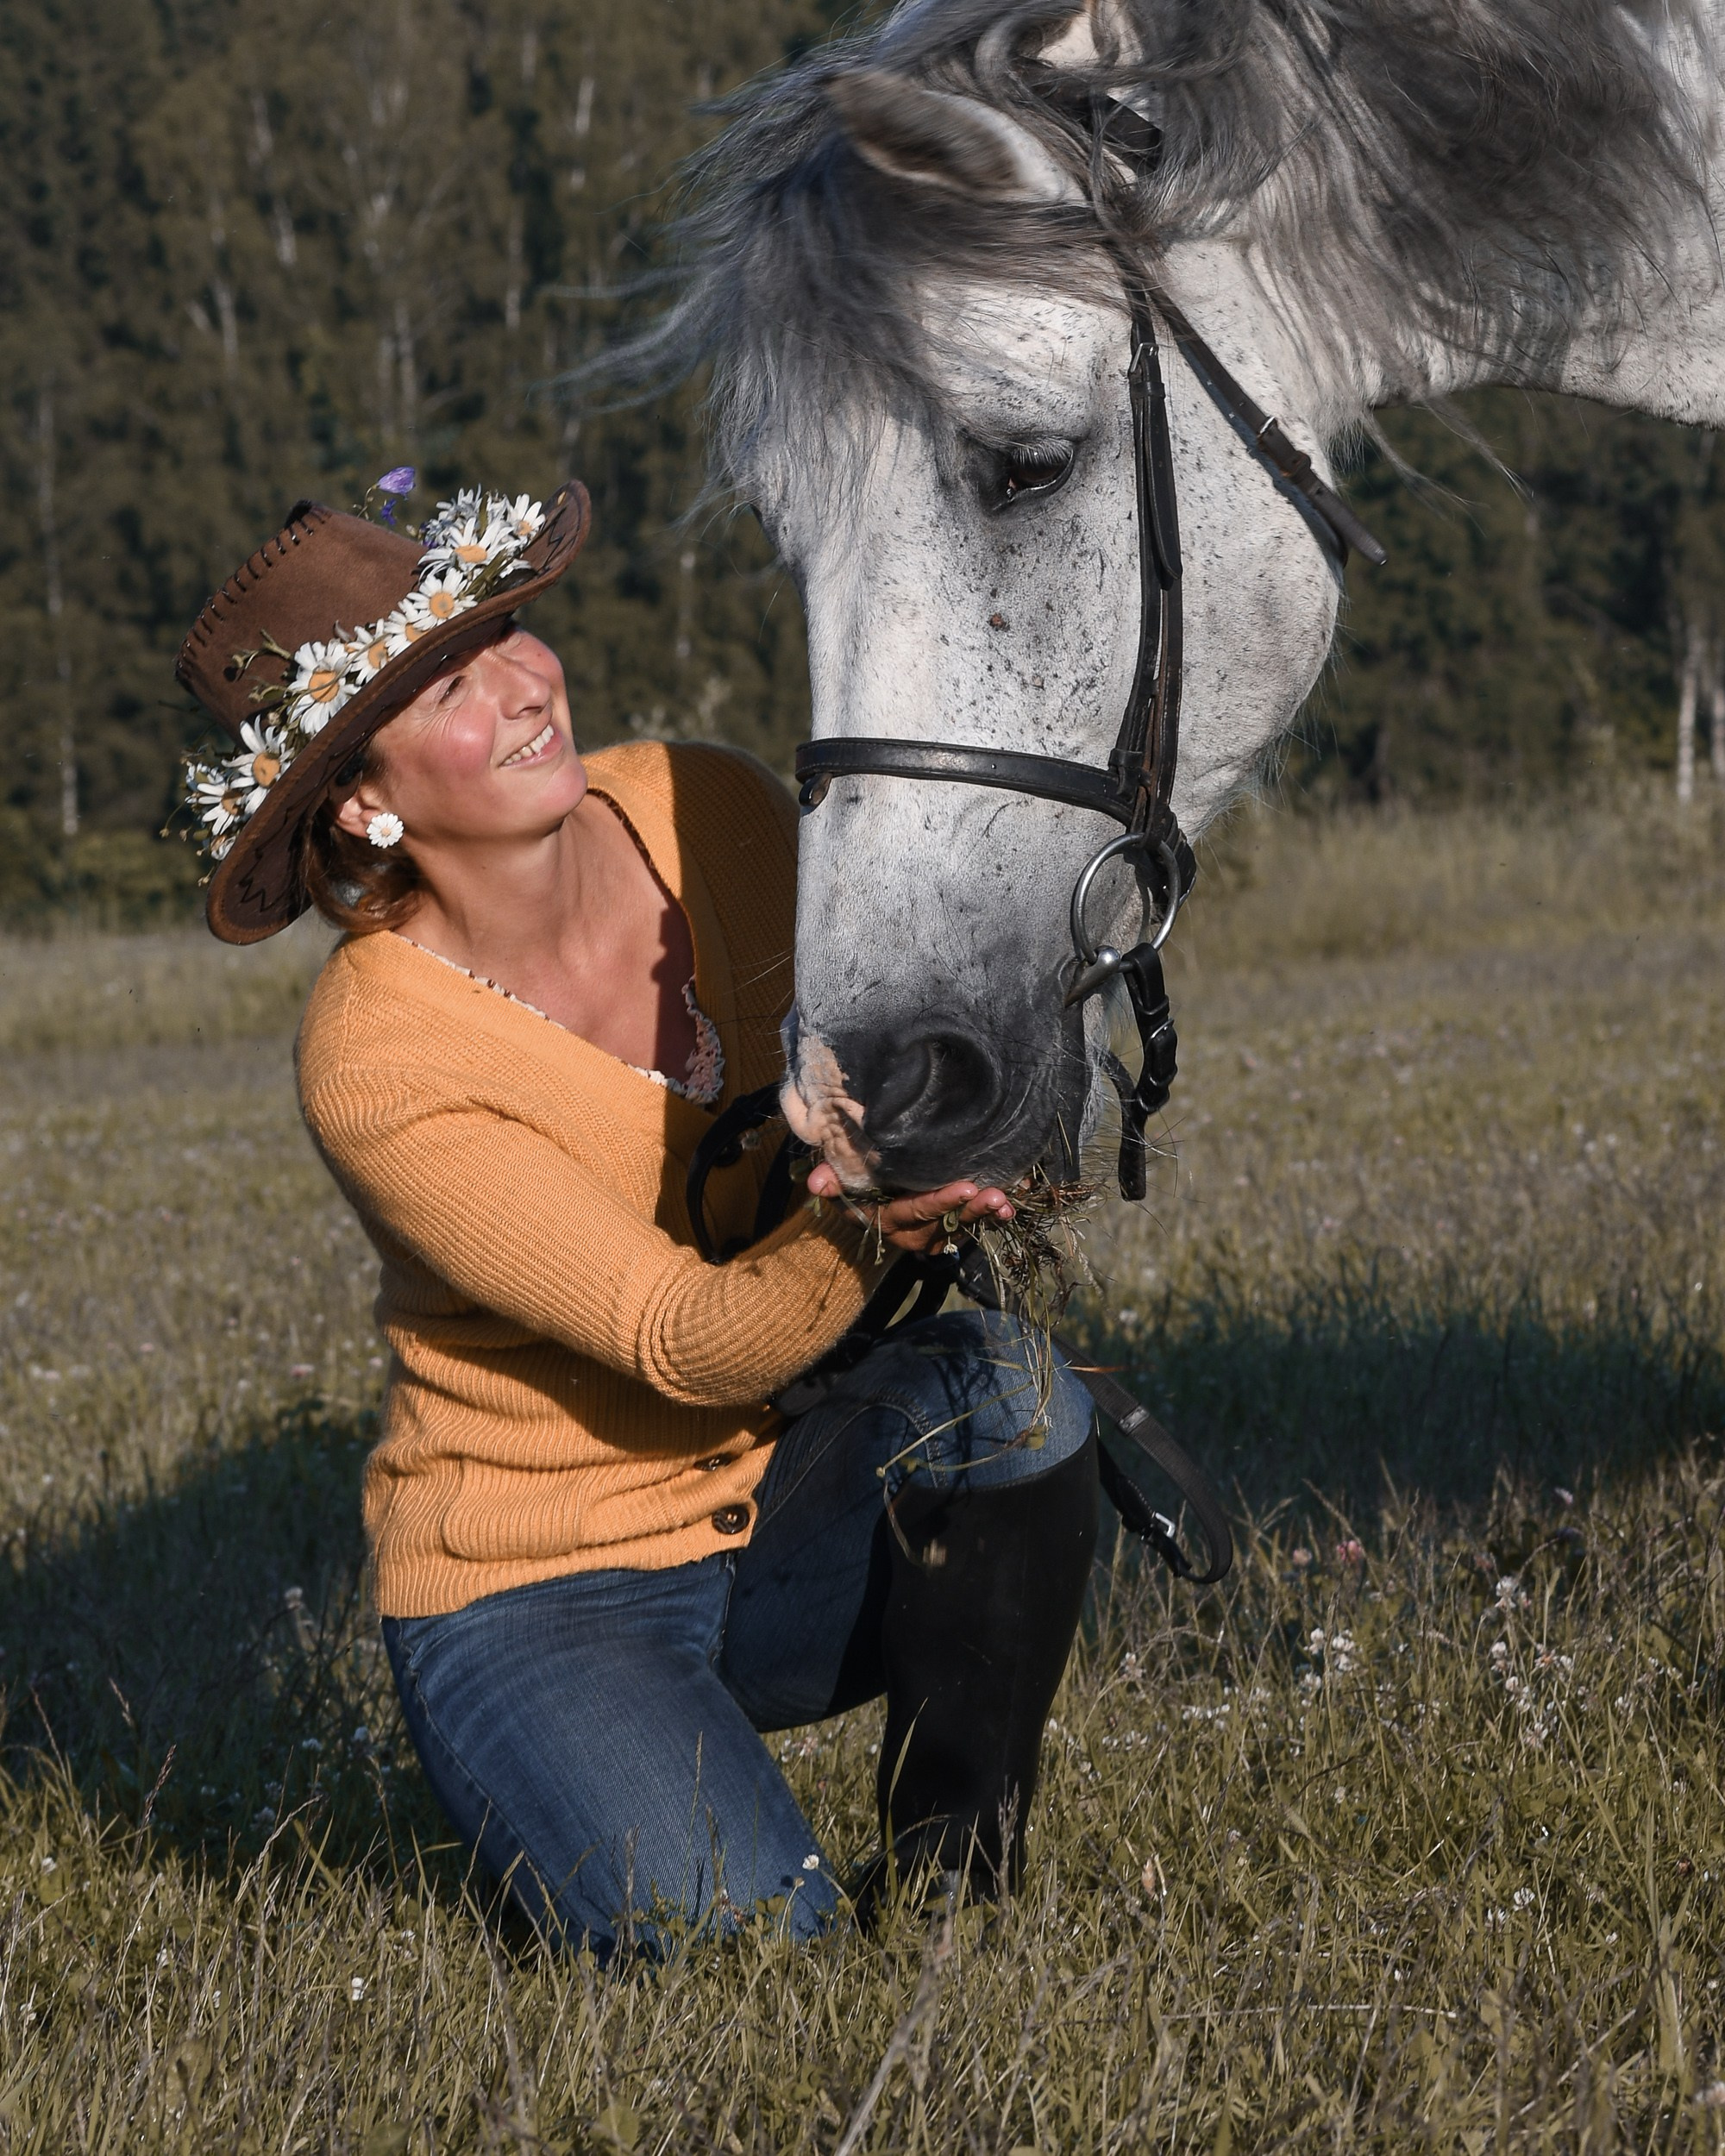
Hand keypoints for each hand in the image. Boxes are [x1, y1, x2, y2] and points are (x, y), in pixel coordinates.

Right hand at [805, 1164, 1014, 1255]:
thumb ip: (829, 1182)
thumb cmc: (852, 1185)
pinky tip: (1010, 1206)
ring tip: (1006, 1202)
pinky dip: (989, 1218)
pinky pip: (969, 1226)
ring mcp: (930, 1236)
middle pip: (943, 1223)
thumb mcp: (837, 1183)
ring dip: (984, 1216)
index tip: (965, 1187)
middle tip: (995, 1195)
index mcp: (884, 1220)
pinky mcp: (945, 1232)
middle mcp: (909, 1234)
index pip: (913, 1212)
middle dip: (971, 1210)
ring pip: (960, 1227)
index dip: (939, 1202)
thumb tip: (817, 1183)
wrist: (862, 1207)